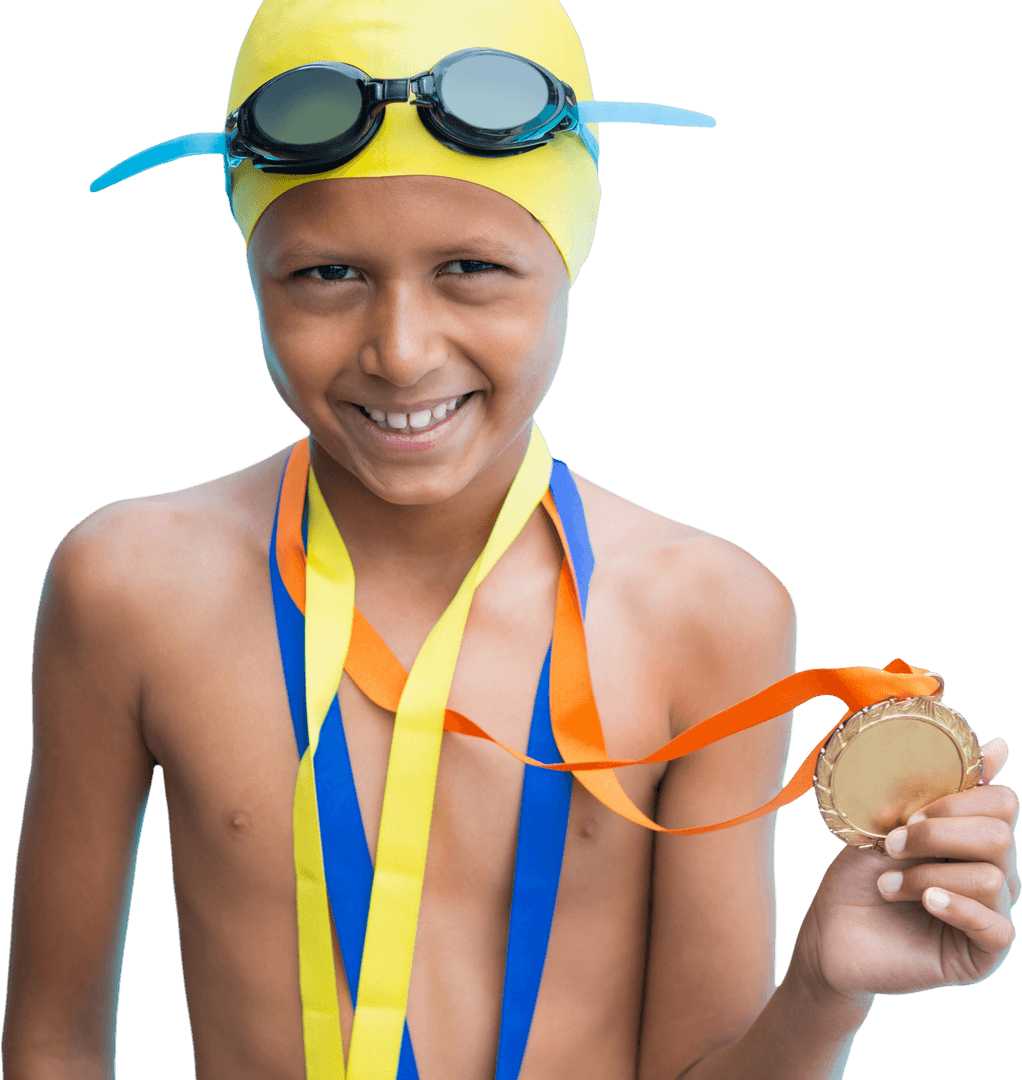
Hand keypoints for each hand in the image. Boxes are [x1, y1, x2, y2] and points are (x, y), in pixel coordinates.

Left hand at [793, 737, 1017, 1002]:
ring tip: (888, 885)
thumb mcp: (889, 824)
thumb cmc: (859, 876)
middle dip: (937, 835)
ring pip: (992, 878)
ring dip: (927, 875)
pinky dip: (957, 907)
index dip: (956, 802)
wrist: (830, 933)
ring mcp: (991, 913)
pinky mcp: (984, 953)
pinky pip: (996, 926)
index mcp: (972, 836)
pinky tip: (926, 902)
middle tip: (892, 845)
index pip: (1003, 803)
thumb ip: (934, 789)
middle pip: (1000, 836)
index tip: (908, 814)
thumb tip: (1000, 745)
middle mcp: (993, 872)